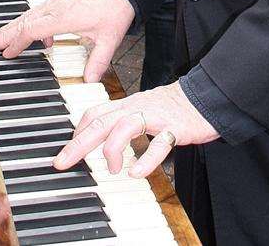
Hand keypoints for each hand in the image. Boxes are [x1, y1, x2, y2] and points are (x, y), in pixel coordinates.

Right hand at [0, 0, 134, 82]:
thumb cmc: (115, 9)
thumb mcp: (110, 38)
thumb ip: (98, 61)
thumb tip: (89, 81)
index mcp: (65, 16)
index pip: (33, 29)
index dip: (18, 42)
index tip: (6, 54)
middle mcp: (57, 6)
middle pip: (24, 20)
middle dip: (5, 33)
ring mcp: (57, 0)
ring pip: (29, 14)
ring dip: (13, 26)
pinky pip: (38, 11)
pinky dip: (28, 21)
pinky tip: (37, 38)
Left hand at [54, 81, 218, 177]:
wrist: (206, 96)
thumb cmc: (174, 107)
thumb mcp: (143, 111)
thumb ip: (124, 122)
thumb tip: (103, 140)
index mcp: (128, 105)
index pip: (96, 113)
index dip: (78, 131)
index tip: (67, 150)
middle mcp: (137, 107)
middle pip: (101, 121)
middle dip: (78, 143)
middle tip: (62, 162)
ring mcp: (155, 116)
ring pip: (124, 127)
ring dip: (112, 150)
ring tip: (112, 169)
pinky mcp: (174, 127)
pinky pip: (158, 144)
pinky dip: (145, 159)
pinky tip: (136, 172)